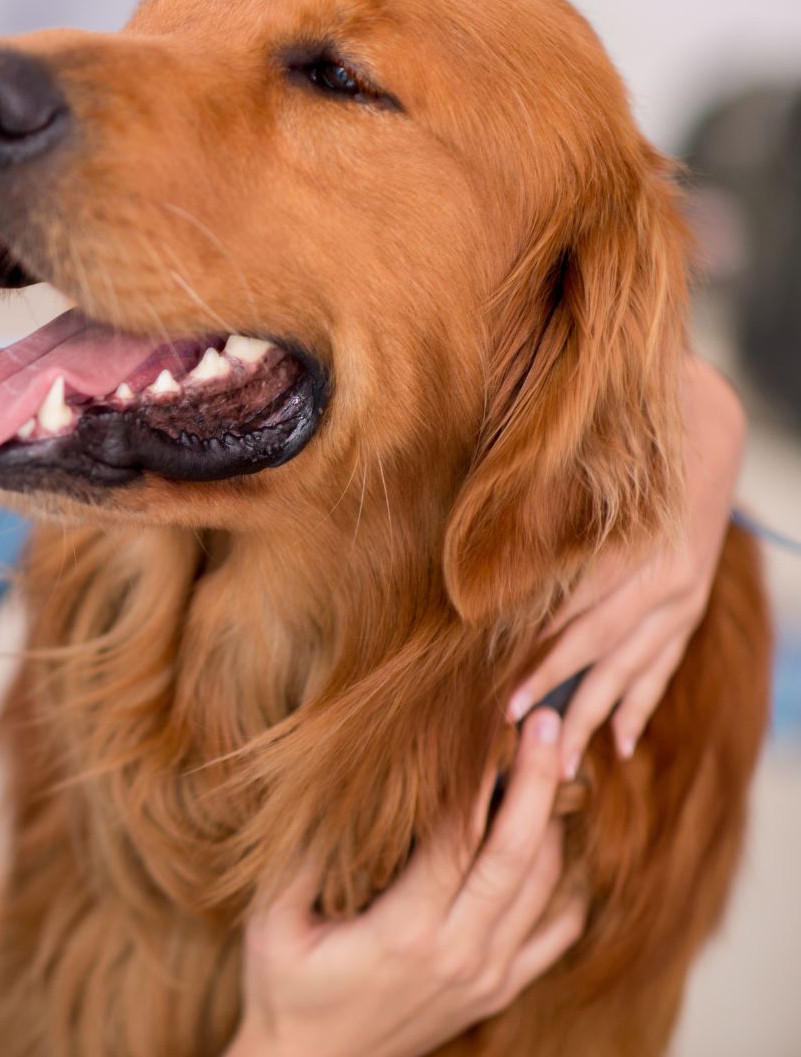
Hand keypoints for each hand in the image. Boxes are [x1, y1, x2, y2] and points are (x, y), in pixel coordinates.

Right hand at [228, 710, 585, 1056]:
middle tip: (549, 722)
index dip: (479, 772)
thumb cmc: (286, 990)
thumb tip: (327, 780)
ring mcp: (486, 977)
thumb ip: (300, 854)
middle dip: (537, 780)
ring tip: (552, 762)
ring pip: (543, 886)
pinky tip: (558, 842)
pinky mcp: (497, 991)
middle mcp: (459, 954)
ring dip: (552, 820)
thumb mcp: (272, 920)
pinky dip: (566, 883)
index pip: (459, 835)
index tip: (489, 718)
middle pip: (519, 853)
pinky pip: (555, 933)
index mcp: (406, 932)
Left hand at [507, 355, 744, 778]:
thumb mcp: (586, 472)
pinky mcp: (691, 606)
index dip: (538, 660)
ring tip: (565, 764)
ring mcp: (684, 598)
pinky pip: (665, 664)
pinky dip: (641, 702)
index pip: (577, 619)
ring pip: (636, 668)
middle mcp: (666, 581)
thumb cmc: (629, 446)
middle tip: (517, 737)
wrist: (707, 430)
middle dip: (557, 695)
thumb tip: (488, 561)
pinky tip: (622, 741)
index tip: (498, 696)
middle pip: (603, 651)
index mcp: (634, 550)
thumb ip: (545, 516)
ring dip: (596, 715)